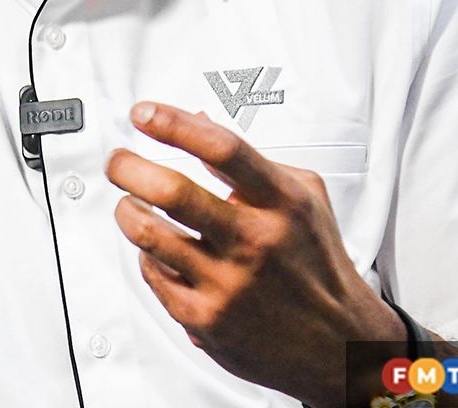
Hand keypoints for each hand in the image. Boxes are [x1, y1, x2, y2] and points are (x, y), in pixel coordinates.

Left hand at [105, 102, 402, 406]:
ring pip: (150, 235)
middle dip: (129, 168)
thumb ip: (252, 161)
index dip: (174, 125)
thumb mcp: (305, 198)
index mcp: (282, 203)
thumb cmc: (318, 265)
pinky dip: (146, 254)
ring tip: (128, 202)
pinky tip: (155, 247)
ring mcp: (228, 283)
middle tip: (118, 161)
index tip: (144, 114)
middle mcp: (255, 241)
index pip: (222, 149)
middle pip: (173, 192)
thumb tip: (198, 121)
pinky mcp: (206, 319)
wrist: (340, 343)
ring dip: (127, 210)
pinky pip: (153, 275)